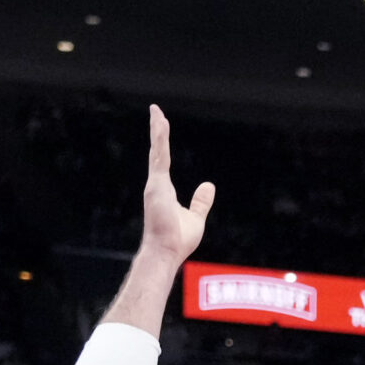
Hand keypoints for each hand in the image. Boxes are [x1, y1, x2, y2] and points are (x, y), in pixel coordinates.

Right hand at [139, 105, 214, 265]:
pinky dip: (160, 140)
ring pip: (157, 150)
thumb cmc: (178, 240)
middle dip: (156, 131)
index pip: (162, 161)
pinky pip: (160, 157)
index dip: (162, 145)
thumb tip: (209, 185)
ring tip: (157, 111)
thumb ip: (201, 201)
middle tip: (156, 112)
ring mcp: (155, 184)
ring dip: (157, 130)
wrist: (166, 252)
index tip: (161, 128)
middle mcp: (156, 185)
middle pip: (157, 152)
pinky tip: (161, 124)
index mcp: (163, 190)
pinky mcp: (156, 185)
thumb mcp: (196, 217)